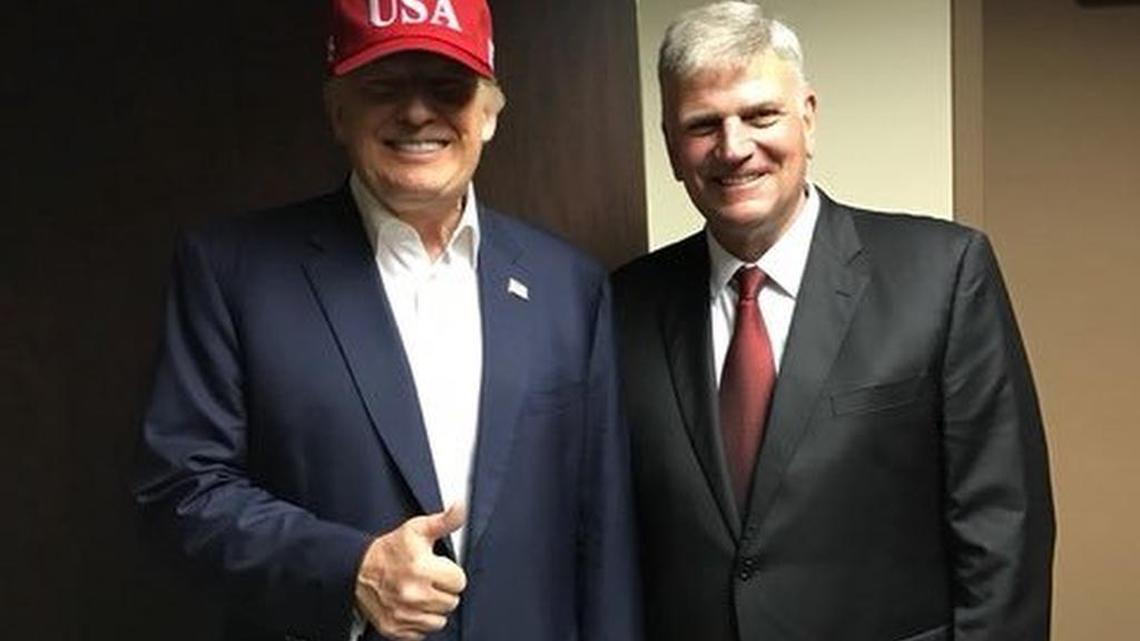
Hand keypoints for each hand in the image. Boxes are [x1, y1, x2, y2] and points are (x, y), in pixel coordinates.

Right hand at [354, 504, 467, 640]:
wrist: (357, 569)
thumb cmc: (391, 549)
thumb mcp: (417, 529)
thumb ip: (445, 520)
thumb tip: (461, 506)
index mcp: (421, 568)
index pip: (460, 581)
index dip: (451, 573)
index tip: (438, 568)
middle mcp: (412, 594)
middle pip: (452, 602)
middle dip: (443, 591)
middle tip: (428, 580)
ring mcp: (402, 614)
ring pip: (439, 621)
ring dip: (433, 609)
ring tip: (421, 593)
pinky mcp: (394, 628)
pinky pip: (421, 633)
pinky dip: (418, 622)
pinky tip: (411, 607)